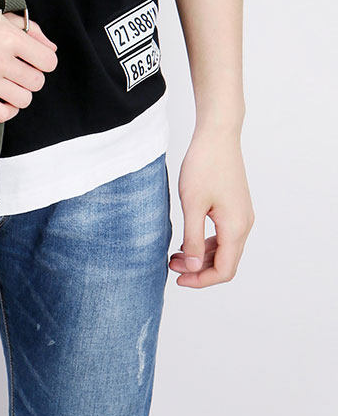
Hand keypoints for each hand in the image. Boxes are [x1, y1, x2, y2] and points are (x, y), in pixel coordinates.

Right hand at [0, 0, 57, 122]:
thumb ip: (27, 28)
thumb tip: (50, 48)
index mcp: (8, 35)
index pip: (48, 61)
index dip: (43, 60)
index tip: (32, 59)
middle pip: (36, 82)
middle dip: (31, 76)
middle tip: (17, 70)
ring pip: (22, 99)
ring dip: (19, 93)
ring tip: (7, 83)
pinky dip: (6, 109)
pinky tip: (0, 98)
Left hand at [170, 125, 254, 286]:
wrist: (217, 136)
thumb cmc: (204, 165)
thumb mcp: (192, 204)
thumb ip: (194, 237)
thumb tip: (195, 266)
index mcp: (236, 228)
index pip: (224, 270)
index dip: (201, 280)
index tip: (178, 279)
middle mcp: (244, 224)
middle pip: (226, 262)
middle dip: (199, 269)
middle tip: (171, 265)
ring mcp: (241, 215)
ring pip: (225, 248)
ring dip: (202, 255)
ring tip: (175, 254)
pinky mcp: (235, 206)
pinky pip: (224, 234)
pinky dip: (207, 242)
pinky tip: (188, 238)